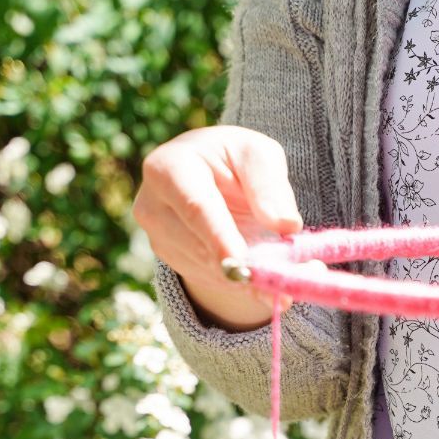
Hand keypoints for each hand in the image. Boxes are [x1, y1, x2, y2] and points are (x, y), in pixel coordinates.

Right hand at [133, 125, 302, 330]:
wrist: (209, 172)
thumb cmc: (234, 159)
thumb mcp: (258, 156)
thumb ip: (271, 186)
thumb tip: (286, 225)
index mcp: (169, 167)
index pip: (196, 208)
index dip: (219, 238)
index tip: (240, 264)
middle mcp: (152, 204)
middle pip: (197, 245)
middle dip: (238, 266)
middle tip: (280, 283)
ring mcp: (156, 235)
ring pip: (204, 268)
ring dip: (242, 277)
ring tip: (278, 277)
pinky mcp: (168, 257)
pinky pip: (207, 278)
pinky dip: (237, 282)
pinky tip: (257, 272)